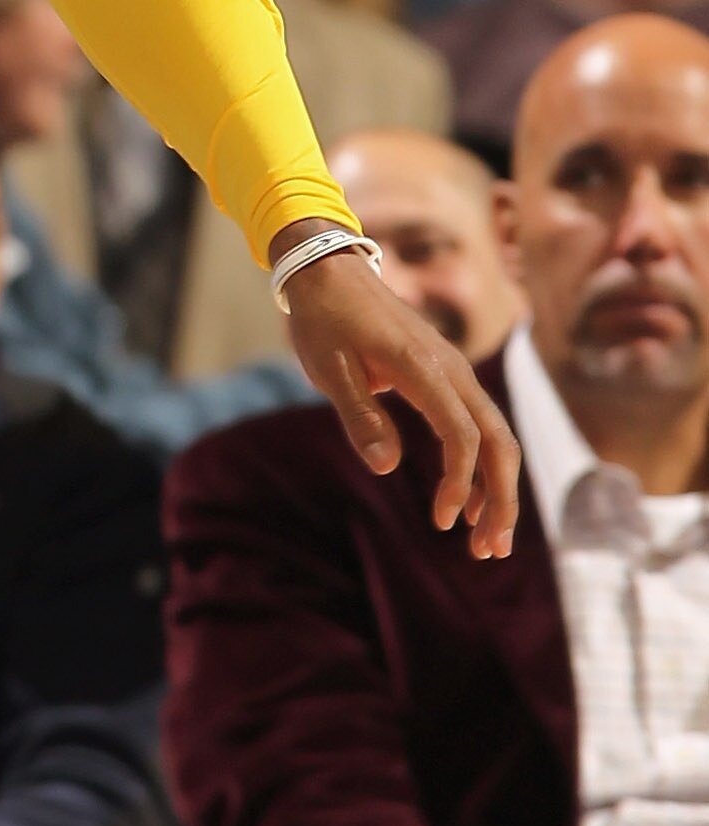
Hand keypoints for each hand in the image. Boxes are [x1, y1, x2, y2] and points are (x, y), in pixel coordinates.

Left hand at [278, 239, 518, 559]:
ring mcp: (455, 372)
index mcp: (423, 368)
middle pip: (498, 440)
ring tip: (486, 541)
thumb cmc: (324, 322)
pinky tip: (472, 503)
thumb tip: (386, 467)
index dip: (461, 482)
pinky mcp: (447, 377)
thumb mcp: (329, 370)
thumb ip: (360, 417)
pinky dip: (482, 466)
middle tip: (490, 551)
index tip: (443, 521)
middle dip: (501, 498)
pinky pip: (478, 425)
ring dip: (498, 489)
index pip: (461, 433)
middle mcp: (452, 369)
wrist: (330, 273)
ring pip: (496, 436)